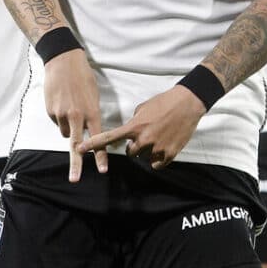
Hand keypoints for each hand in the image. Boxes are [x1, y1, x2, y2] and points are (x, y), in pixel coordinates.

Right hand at [43, 49, 108, 181]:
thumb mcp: (93, 95)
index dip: (100, 156)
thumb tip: (85, 130)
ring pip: (65, 131)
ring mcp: (61, 114)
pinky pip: (56, 121)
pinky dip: (59, 116)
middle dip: (76, 165)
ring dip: (68, 127)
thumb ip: (90, 114)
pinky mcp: (50, 111)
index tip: (102, 170)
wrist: (62, 60)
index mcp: (91, 112)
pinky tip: (61, 101)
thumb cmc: (82, 76)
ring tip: (69, 106)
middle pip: (76, 146)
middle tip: (75, 180)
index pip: (97, 138)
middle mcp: (76, 116)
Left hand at [78, 84, 204, 169]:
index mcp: (135, 127)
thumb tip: (129, 133)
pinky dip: (158, 159)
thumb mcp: (143, 108)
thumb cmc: (164, 102)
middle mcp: (143, 139)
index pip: (110, 137)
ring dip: (148, 151)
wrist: (187, 104)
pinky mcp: (169, 155)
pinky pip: (156, 164)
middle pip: (131, 153)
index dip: (93, 144)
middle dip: (135, 147)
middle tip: (145, 136)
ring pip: (144, 158)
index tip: (79, 149)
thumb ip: (133, 123)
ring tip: (159, 137)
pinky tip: (164, 146)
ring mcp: (156, 148)